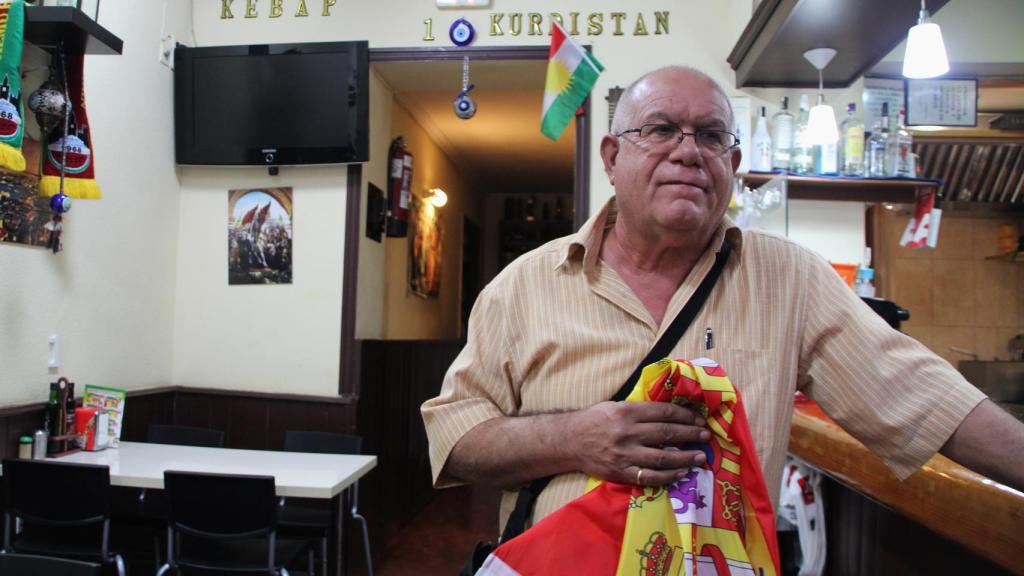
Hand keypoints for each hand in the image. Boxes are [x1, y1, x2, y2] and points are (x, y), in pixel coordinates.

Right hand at [569, 401, 710, 486]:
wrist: (569, 441)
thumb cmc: (594, 420)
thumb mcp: (615, 406)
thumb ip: (639, 410)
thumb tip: (668, 412)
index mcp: (627, 412)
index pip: (664, 412)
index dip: (684, 415)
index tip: (698, 419)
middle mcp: (628, 432)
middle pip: (667, 433)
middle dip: (690, 434)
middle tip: (706, 436)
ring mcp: (625, 454)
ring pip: (662, 458)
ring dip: (685, 458)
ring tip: (700, 457)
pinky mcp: (621, 472)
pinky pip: (649, 477)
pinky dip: (668, 477)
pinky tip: (681, 473)